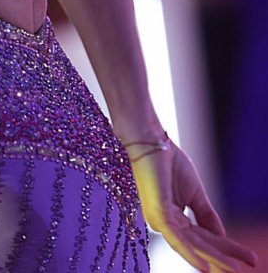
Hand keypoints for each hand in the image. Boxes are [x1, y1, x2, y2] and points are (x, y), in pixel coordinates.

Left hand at [128, 137, 257, 271]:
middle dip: (224, 256)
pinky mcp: (158, 213)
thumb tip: (222, 238)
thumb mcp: (195, 193)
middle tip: (248, 265)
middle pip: (200, 245)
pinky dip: (191, 253)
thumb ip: (206, 216)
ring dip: (215, 258)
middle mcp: (165, 224)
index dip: (225, 248)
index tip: (248, 258)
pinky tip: (206, 266)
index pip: (203, 238)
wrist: (151, 141)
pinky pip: (176, 239)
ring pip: (192, 245)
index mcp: (172, 220)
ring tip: (234, 269)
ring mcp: (160, 220)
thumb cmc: (169, 163)